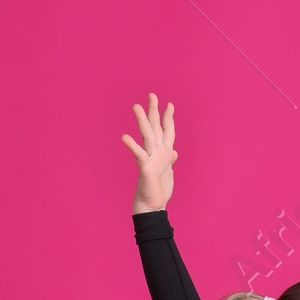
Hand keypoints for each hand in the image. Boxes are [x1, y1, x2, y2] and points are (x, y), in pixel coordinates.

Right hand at [122, 92, 176, 212]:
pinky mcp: (145, 168)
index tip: (170, 104)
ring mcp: (150, 158)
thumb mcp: (168, 172)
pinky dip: (132, 145)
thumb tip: (174, 152)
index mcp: (163, 152)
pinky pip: (139, 154)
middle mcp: (156, 152)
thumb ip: (169, 160)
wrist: (153, 205)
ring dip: (142, 121)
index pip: (166, 131)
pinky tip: (124, 136)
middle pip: (155, 127)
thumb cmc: (158, 189)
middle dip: (154, 111)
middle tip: (152, 94)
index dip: (168, 118)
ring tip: (136, 107)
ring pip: (147, 136)